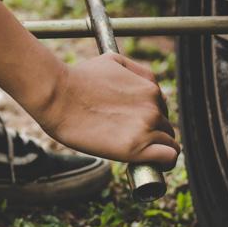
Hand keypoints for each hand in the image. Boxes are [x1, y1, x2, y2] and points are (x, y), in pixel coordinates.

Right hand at [29, 53, 178, 167]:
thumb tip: (146, 85)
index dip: (150, 119)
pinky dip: (166, 162)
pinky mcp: (137, 148)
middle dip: (152, 134)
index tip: (137, 126)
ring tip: (139, 155)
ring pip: (169, 142)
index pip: (162, 109)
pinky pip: (169, 157)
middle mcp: (153, 106)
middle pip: (165, 126)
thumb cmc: (78, 79)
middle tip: (132, 141)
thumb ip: (135, 70)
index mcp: (150, 88)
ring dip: (156, 148)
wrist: (58, 96)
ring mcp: (146, 127)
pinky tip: (157, 165)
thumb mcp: (113, 61)